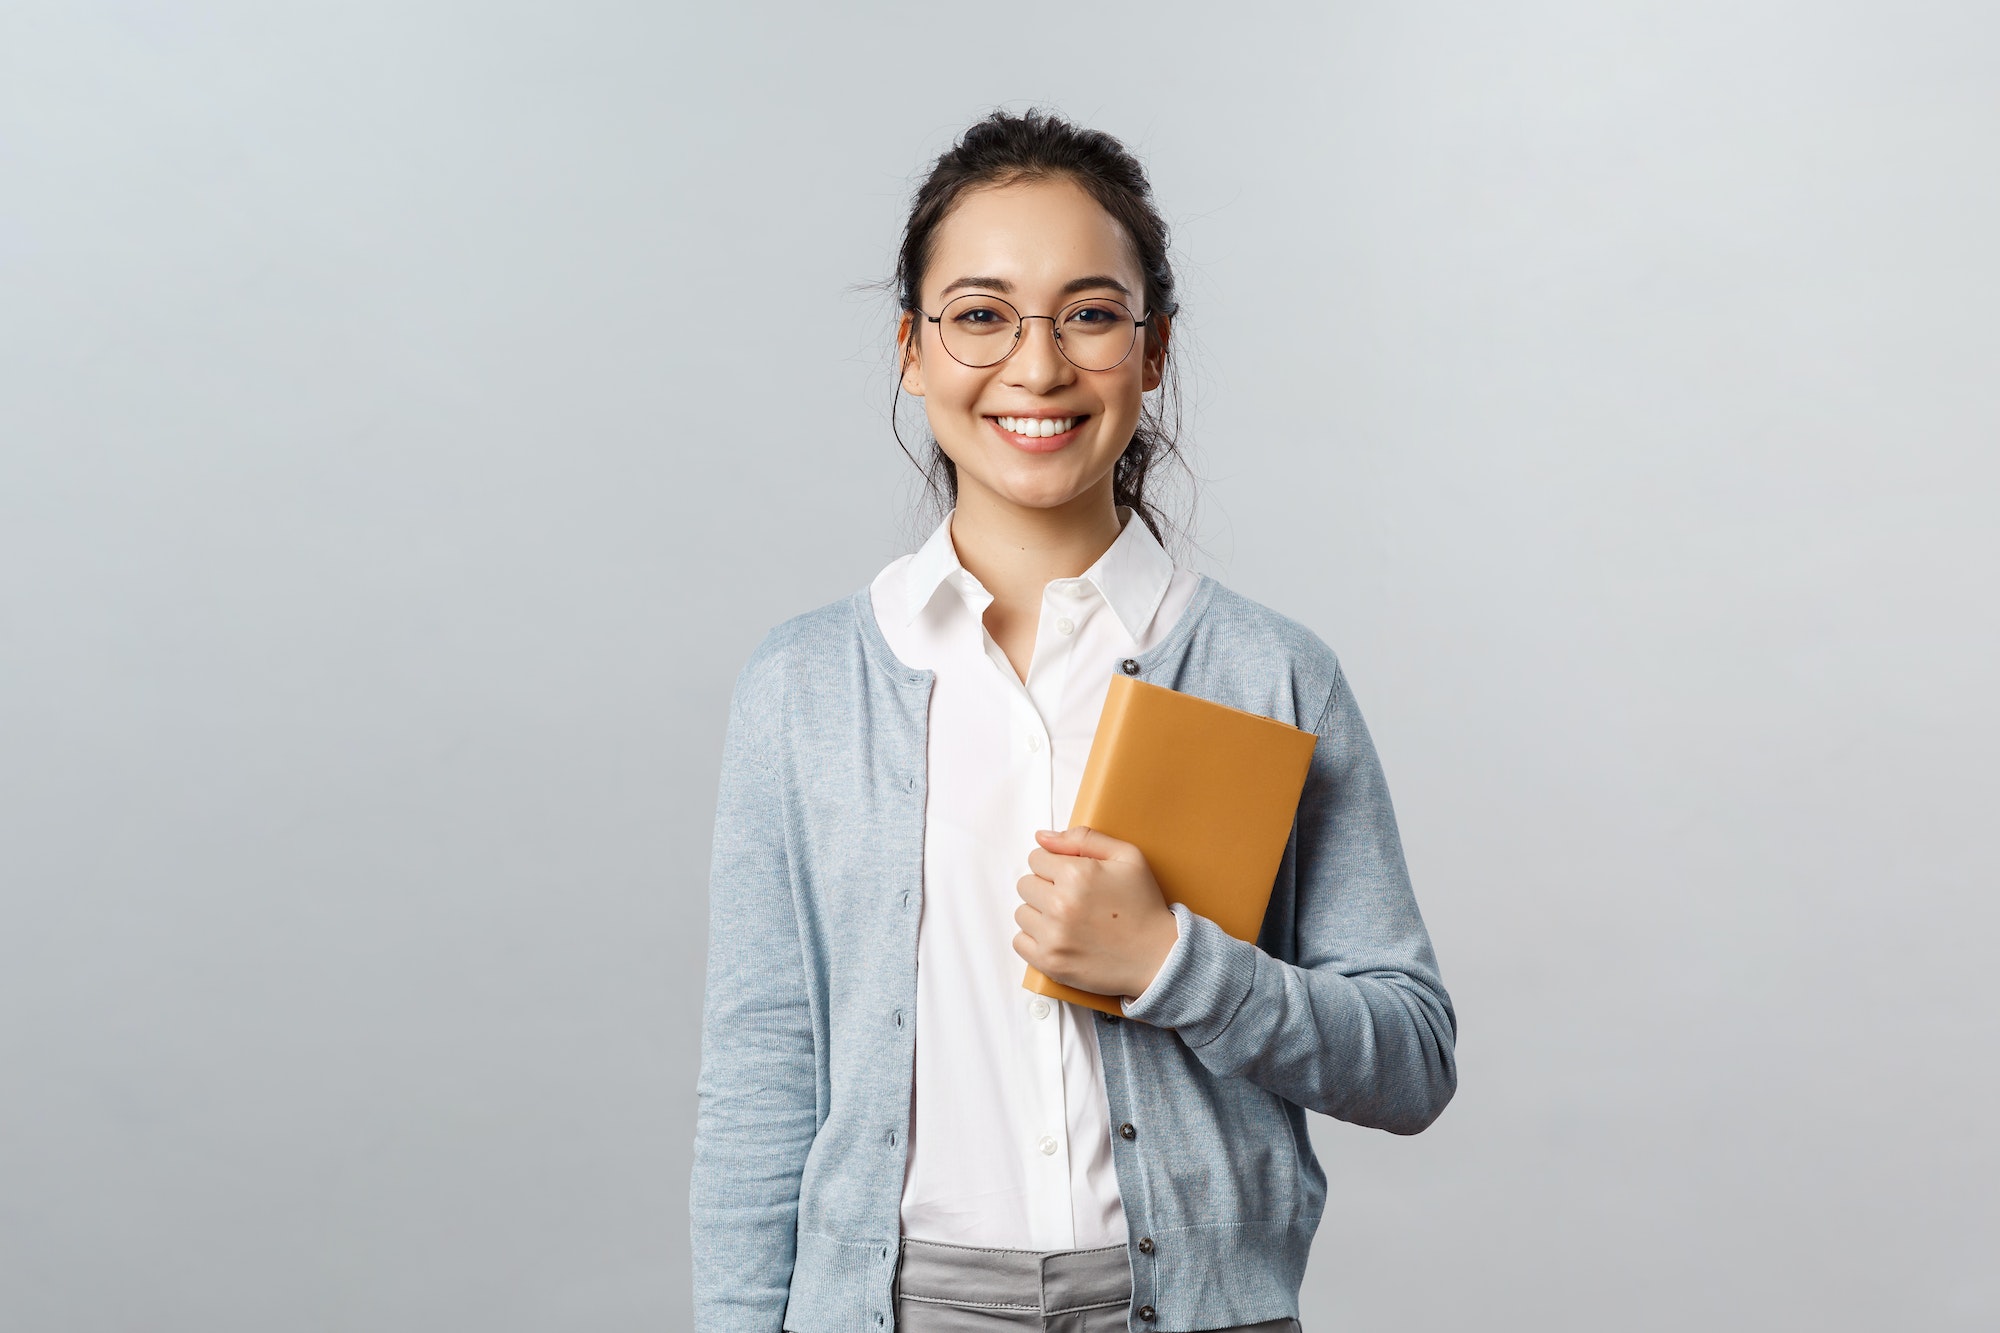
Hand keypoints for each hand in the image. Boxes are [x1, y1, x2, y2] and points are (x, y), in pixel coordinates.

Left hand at [1013, 826, 1177, 999]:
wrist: (1159, 957)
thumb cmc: (1143, 905)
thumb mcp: (1128, 857)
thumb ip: (1084, 838)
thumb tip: (1041, 837)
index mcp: (1077, 874)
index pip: (1036, 858)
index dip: (1055, 865)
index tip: (1072, 878)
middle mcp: (1061, 905)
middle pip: (1025, 884)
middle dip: (1046, 888)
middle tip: (1073, 899)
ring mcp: (1054, 936)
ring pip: (1021, 913)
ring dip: (1039, 914)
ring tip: (1068, 920)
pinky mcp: (1050, 962)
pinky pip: (1019, 942)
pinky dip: (1035, 940)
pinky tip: (1059, 938)